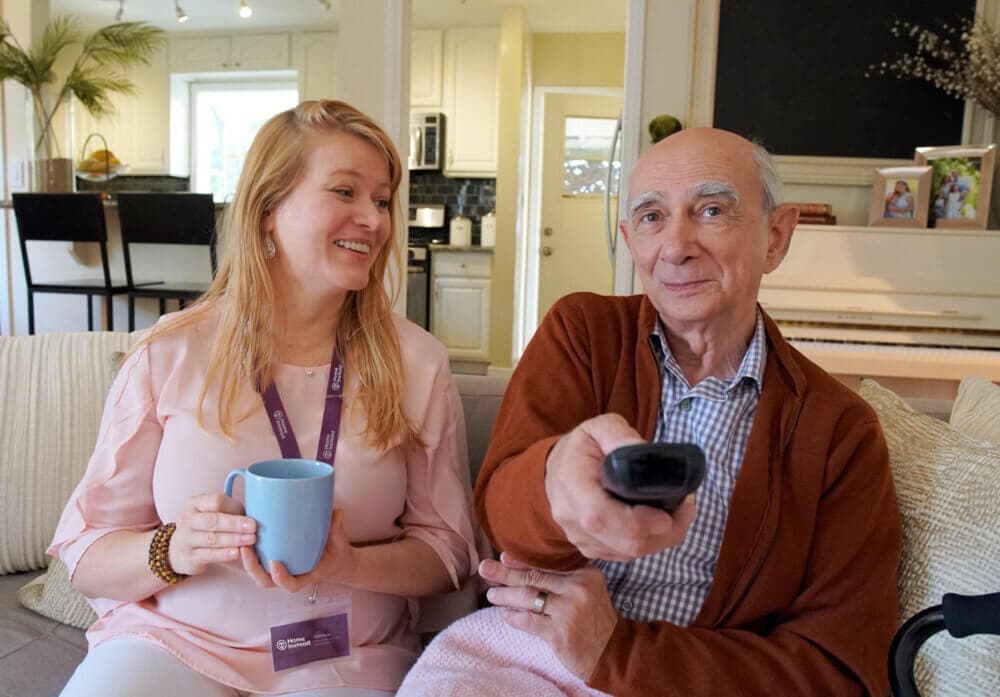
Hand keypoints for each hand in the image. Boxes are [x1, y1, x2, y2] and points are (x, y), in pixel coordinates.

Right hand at [168, 493, 256, 575]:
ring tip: (250, 540)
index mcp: (196, 503)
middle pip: (212, 520)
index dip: (233, 507)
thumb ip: (231, 511)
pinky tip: (237, 553)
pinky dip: (224, 554)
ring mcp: (186, 539)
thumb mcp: (213, 514)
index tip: (251, 516)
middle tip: (253, 528)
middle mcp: (188, 520)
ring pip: (211, 538)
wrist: (178, 550)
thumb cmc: (205, 527)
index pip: (215, 501)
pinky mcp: (189, 557)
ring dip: (233, 539)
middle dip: (234, 524)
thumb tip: (258, 513)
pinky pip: (208, 555)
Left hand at [241, 509, 357, 591]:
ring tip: (240, 542)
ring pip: (258, 573)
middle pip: (266, 582)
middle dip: (253, 568)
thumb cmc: (336, 553)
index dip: (281, 578)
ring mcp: (281, 569)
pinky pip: (258, 561)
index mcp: (307, 575)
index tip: (275, 563)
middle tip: (246, 549)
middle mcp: (290, 575)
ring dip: (246, 561)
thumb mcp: (340, 543)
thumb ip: (337, 529)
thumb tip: (337, 512)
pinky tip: (242, 535)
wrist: (335, 561)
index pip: (292, 585)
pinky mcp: (275, 559)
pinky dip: (249, 553)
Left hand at [481, 553, 617, 680]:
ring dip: (506, 596)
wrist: (612, 652)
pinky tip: (508, 617)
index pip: (547, 563)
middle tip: (485, 568)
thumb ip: (556, 576)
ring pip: (528, 598)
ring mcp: (569, 612)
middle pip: (534, 577)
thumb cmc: (592, 617)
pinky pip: (529, 622)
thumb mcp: (583, 590)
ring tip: (492, 595)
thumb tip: (511, 560)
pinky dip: (516, 618)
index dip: (521, 560)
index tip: (503, 556)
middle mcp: (578, 589)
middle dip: (505, 573)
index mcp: (585, 573)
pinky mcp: (560, 634)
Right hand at [544, 413, 695, 560]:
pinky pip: (628, 555)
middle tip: (685, 504)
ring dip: (662, 537)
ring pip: (631, 553)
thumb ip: (620, 436)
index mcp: (572, 487)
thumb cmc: (581, 449)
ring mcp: (583, 540)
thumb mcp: (599, 428)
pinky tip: (659, 520)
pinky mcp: (594, 550)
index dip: (639, 521)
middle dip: (664, 530)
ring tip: (677, 509)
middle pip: (624, 543)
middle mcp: (574, 521)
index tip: (667, 509)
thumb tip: (645, 452)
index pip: (601, 517)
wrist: (557, 472)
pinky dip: (650, 541)